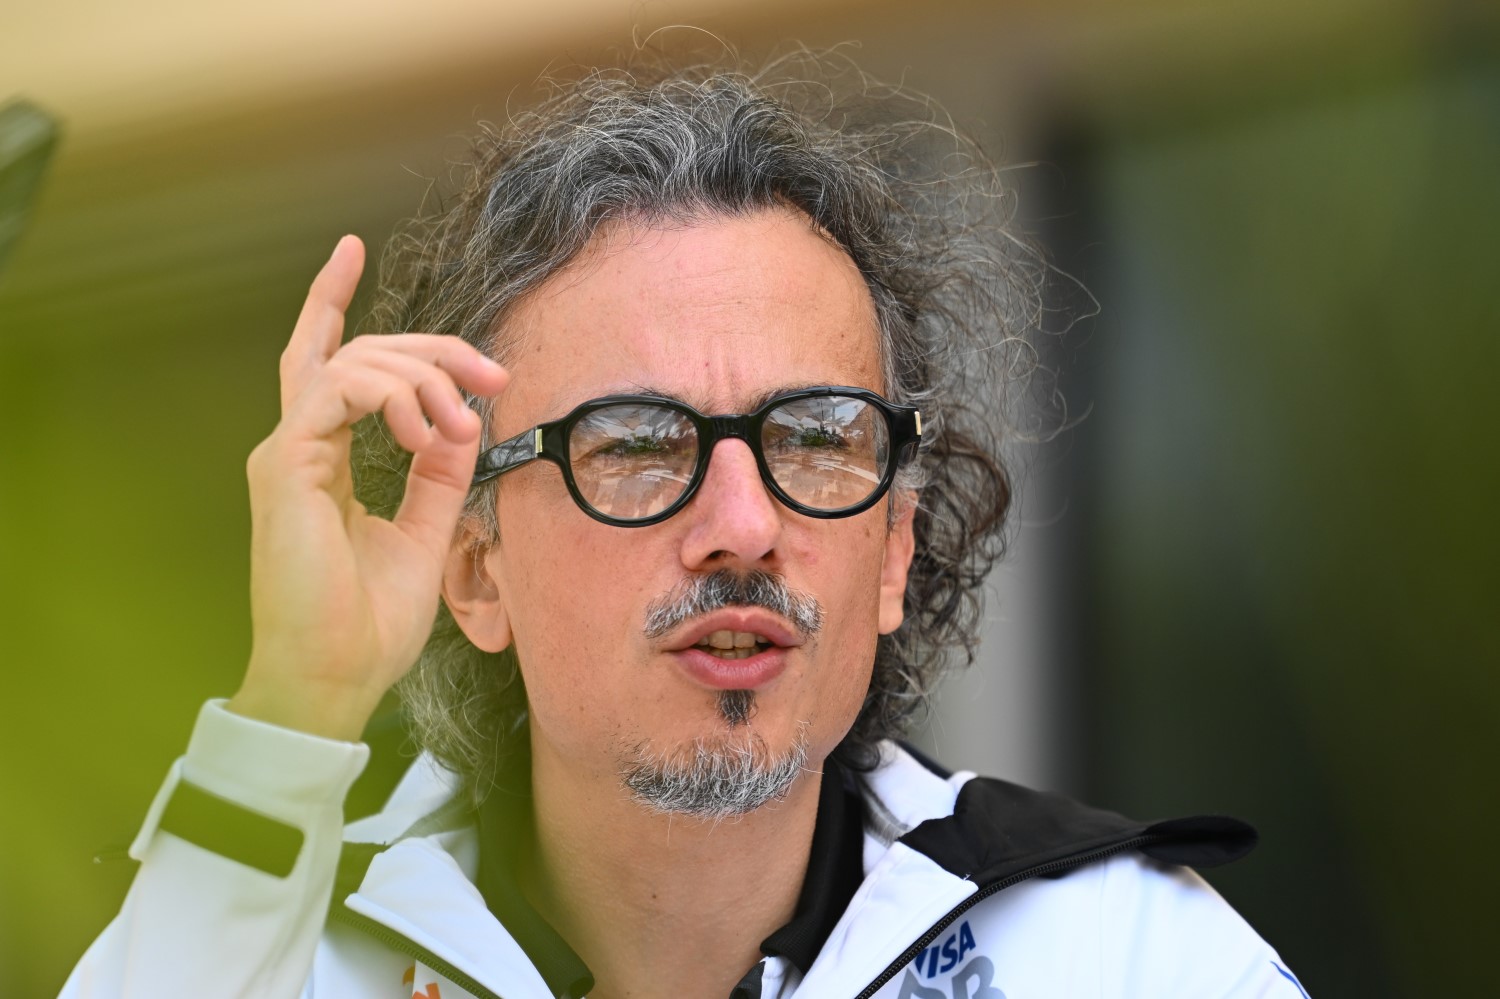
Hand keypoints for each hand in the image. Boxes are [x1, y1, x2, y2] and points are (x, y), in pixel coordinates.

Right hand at [229, 236, 508, 740]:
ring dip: (422, 377)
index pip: (328, 363)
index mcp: (323, 458)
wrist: (333, 678)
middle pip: (356, 352)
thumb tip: (464, 420)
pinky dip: (392, 396)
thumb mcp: (426, 532)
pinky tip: (427, 429)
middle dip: (429, 347)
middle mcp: (299, 445)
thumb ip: (440, 474)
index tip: (351, 248)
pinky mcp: (284, 466)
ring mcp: (286, 453)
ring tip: (460, 423)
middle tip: (491, 370)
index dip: (333, 302)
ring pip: (352, 362)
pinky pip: (336, 391)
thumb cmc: (369, 622)